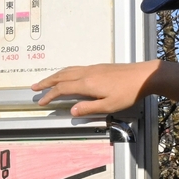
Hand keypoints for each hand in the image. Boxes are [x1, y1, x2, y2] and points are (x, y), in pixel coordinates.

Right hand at [31, 60, 178, 115]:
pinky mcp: (98, 67)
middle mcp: (86, 73)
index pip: (62, 89)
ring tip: (46, 81)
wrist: (143, 76)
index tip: (41, 101)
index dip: (50, 95)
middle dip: (46, 82)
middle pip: (61, 76)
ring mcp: (92, 68)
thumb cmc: (128, 93)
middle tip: (34, 87)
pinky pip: (75, 68)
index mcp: (87, 84)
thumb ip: (88, 108)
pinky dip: (65, 72)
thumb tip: (72, 111)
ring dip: (55, 76)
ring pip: (68, 70)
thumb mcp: (108, 106)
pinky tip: (67, 76)